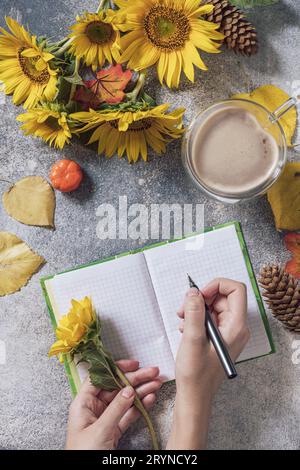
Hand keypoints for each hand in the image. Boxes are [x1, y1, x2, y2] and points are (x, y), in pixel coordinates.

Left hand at [66, 359, 160, 449]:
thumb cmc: (83, 454)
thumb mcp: (100, 430)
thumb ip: (115, 409)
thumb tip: (128, 389)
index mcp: (83, 403)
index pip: (100, 378)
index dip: (116, 368)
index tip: (133, 364)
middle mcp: (94, 408)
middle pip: (116, 387)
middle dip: (135, 379)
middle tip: (153, 372)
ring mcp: (105, 419)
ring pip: (125, 399)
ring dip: (142, 391)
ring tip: (157, 383)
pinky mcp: (114, 430)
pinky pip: (128, 414)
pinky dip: (140, 406)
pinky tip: (150, 399)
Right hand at [167, 278, 249, 449]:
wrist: (194, 396)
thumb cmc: (196, 375)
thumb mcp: (192, 339)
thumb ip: (194, 312)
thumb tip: (194, 292)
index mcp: (236, 327)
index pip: (235, 289)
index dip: (217, 285)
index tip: (199, 295)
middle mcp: (236, 328)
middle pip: (223, 297)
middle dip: (202, 298)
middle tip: (184, 309)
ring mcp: (228, 333)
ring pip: (214, 307)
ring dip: (196, 309)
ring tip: (182, 320)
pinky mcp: (219, 338)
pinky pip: (210, 318)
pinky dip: (196, 318)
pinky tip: (184, 329)